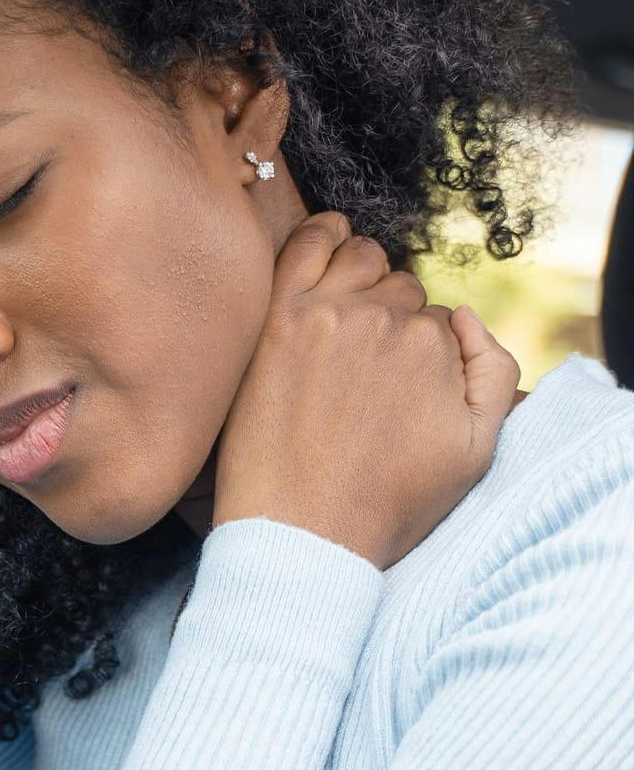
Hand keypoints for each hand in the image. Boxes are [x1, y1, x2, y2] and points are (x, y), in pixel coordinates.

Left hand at [211, 210, 520, 572]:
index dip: (415, 348)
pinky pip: (304, 245)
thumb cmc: (386, 503)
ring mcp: (324, 314)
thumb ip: (494, 374)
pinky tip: (326, 243)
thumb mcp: (476, 451)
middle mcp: (383, 321)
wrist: (302, 535)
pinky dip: (321, 234)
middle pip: (397, 289)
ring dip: (361, 274)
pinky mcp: (274, 321)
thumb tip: (462, 317)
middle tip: (362, 363)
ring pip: (360, 259)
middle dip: (389, 314)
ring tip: (345, 311)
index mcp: (434, 346)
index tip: (392, 382)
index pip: (433, 318)